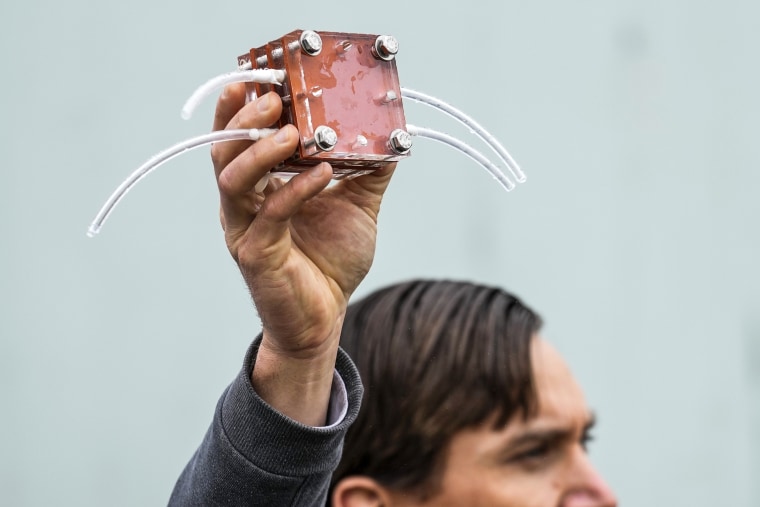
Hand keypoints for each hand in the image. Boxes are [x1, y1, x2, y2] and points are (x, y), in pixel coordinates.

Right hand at [211, 84, 394, 422]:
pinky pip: (272, 214)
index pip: (241, 136)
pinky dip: (297, 189)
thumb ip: (367, 170)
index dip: (247, 105)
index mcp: (260, 185)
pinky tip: (324, 173)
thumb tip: (392, 136)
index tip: (267, 75)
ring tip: (291, 131)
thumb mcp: (356, 206)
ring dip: (260, 150)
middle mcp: (244, 203)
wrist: (325, 317)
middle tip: (273, 96)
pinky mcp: (256, 254)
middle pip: (226, 149)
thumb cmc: (331, 261)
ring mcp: (244, 228)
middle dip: (244, 118)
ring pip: (234, 179)